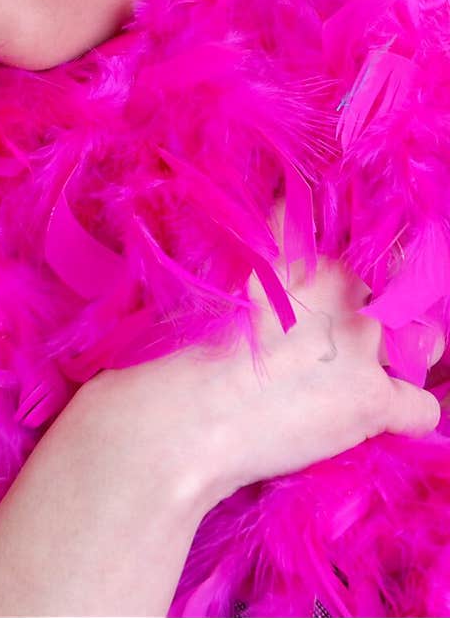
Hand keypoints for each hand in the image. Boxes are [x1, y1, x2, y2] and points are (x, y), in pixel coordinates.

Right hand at [80, 196, 441, 512]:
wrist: (191, 412)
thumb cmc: (194, 346)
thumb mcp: (230, 276)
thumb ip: (267, 238)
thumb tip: (286, 200)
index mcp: (312, 257)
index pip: (366, 252)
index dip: (357, 279)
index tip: (339, 300)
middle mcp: (347, 291)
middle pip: (398, 293)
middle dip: (383, 315)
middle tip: (347, 342)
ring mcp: (365, 346)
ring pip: (426, 343)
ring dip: (404, 357)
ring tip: (369, 374)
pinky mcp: (372, 400)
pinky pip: (421, 408)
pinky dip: (405, 414)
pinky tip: (377, 417)